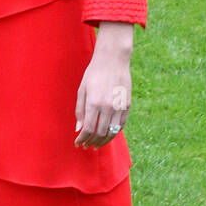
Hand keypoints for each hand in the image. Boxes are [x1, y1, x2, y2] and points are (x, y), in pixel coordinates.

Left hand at [74, 28, 131, 148]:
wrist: (113, 60)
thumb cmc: (94, 74)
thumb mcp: (82, 90)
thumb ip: (80, 111)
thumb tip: (79, 129)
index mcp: (94, 103)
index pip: (88, 129)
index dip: (82, 139)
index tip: (77, 143)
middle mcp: (107, 107)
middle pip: (100, 133)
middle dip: (91, 142)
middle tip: (86, 146)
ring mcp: (119, 106)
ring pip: (112, 132)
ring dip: (103, 141)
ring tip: (96, 144)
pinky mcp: (128, 105)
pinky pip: (121, 124)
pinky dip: (114, 132)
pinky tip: (107, 135)